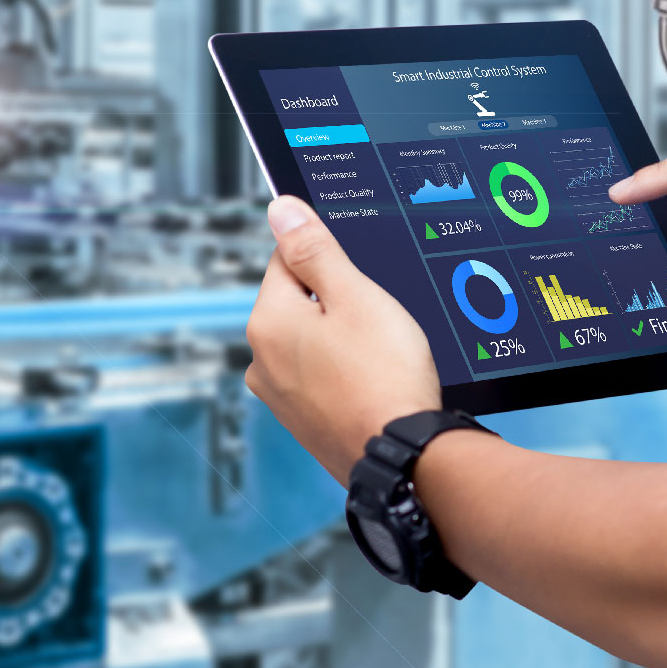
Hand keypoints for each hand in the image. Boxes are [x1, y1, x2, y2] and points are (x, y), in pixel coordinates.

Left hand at [245, 196, 442, 482]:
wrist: (404, 457)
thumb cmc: (385, 375)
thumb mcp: (355, 295)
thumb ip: (315, 249)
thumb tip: (280, 209)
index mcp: (267, 322)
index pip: (287, 260)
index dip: (329, 261)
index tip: (360, 280)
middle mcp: (261, 361)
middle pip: (299, 303)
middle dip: (336, 303)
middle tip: (378, 321)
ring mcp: (280, 397)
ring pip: (312, 343)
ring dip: (342, 340)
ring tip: (380, 356)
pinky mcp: (303, 423)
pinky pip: (321, 379)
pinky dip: (345, 374)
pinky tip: (374, 382)